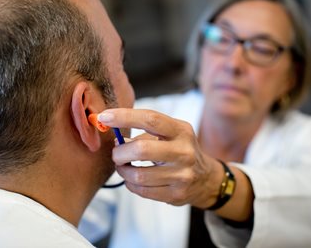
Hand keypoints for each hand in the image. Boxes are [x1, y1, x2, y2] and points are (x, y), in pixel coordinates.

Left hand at [97, 108, 221, 207]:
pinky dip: (130, 184)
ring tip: (124, 167)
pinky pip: (142, 190)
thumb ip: (145, 132)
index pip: (150, 119)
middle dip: (120, 152)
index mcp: (181, 130)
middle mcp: (184, 151)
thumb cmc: (180, 150)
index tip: (105, 117)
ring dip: (123, 170)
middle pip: (142, 149)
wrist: (206, 178)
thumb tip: (114, 135)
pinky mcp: (176, 194)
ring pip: (138, 174)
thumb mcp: (171, 134)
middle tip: (116, 153)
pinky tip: (133, 179)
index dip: (125, 117)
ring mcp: (182, 175)